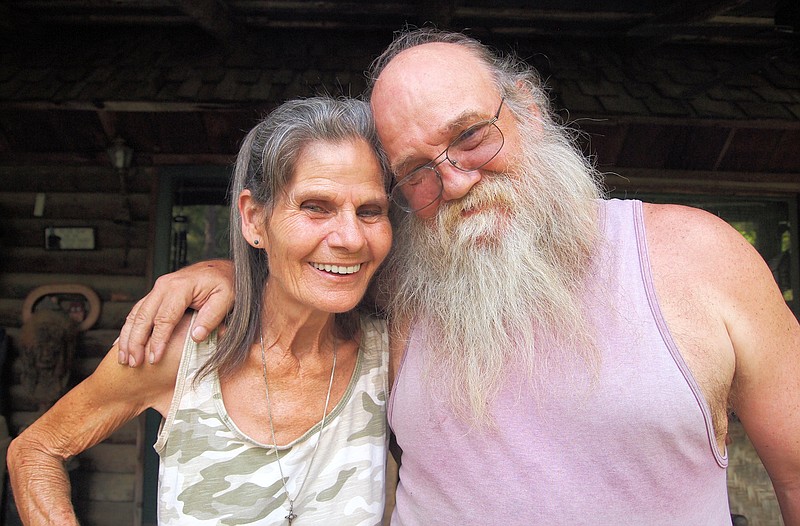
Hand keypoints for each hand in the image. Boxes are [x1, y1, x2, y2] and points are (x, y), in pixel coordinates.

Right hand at [118, 259, 233, 365]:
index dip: (157, 341)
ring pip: (136, 314)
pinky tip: (123, 343)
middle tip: (133, 363)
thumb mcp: (226, 298)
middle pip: (143, 317)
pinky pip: (138, 311)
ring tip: (124, 359)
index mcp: (180, 287)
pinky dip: (129, 328)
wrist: (221, 268)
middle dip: (135, 342)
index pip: (164, 319)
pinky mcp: (157, 294)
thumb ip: (212, 317)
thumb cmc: (225, 283)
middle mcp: (164, 285)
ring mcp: (158, 288)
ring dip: (128, 337)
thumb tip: (196, 337)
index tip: (154, 359)